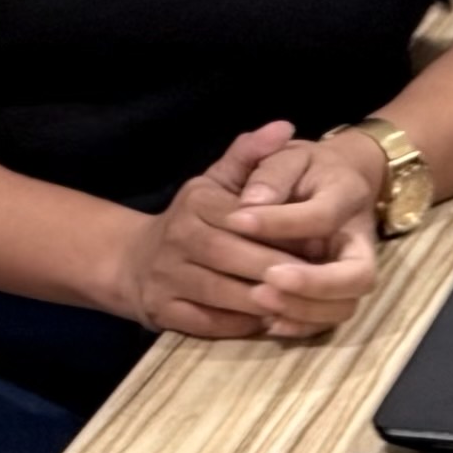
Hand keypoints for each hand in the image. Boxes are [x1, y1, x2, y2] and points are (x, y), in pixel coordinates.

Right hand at [109, 124, 384, 344]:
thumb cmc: (191, 220)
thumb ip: (251, 155)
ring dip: (264, 301)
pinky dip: (240, 326)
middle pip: (234, 256)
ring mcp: (167, 277)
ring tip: (301, 303)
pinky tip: (269, 322)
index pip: (244, 217)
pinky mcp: (163, 311)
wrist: (133, 262)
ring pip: (223, 294)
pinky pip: (207, 323)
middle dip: (278, 270)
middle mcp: (178, 238)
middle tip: (317, 280)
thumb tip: (285, 127)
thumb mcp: (215, 181)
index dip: (282, 231)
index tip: (319, 242)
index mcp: (196, 202)